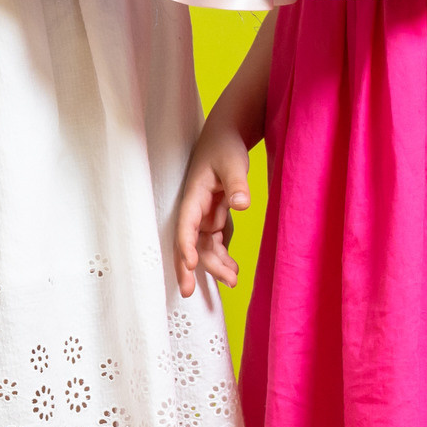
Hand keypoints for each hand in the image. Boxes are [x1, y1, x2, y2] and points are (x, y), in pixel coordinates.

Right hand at [171, 119, 251, 296]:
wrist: (226, 134)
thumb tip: (241, 205)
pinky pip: (215, 242)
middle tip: (188, 292)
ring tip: (232, 281)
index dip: (186, 245)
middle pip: (188, 242)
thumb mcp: (233, 161)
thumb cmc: (226, 146)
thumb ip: (237, 183)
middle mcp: (195, 208)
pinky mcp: (214, 216)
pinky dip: (222, 256)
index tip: (189, 264)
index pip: (185, 224)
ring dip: (213, 265)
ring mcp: (204, 214)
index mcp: (194, 195)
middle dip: (187, 267)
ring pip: (203, 247)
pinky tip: (234, 270)